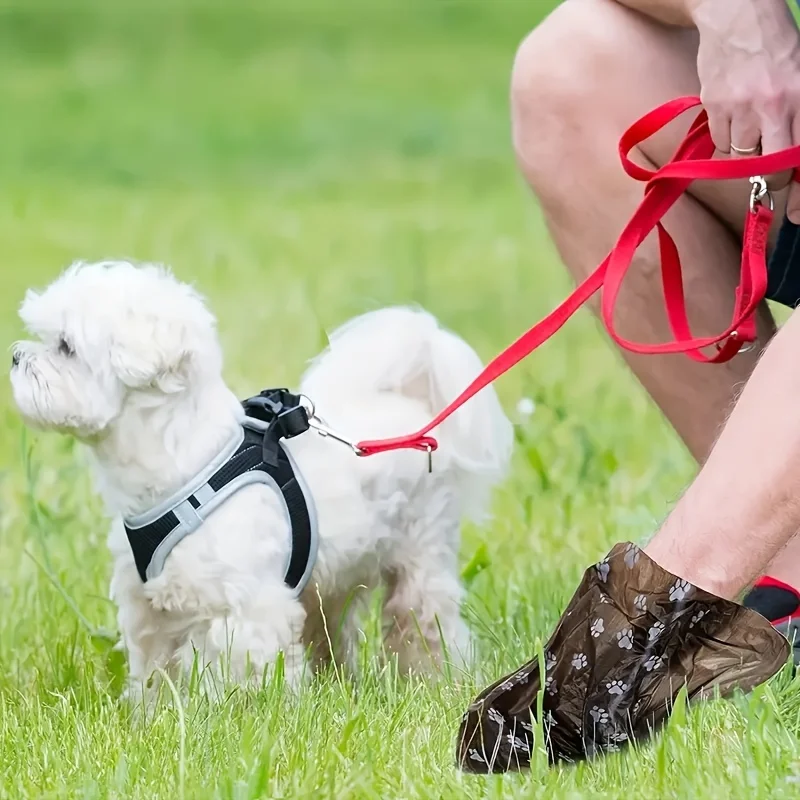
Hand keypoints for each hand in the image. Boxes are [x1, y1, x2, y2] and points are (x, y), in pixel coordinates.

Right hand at [692, 0, 799, 220]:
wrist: (736, 13)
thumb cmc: (776, 45)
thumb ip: (798, 119)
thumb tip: (791, 161)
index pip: (798, 158)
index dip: (799, 192)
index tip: (797, 216)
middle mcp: (772, 106)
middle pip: (767, 167)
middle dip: (768, 180)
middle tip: (767, 181)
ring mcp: (739, 107)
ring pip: (739, 156)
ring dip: (744, 150)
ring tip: (748, 125)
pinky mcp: (713, 105)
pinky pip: (719, 139)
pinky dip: (725, 134)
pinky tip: (731, 112)